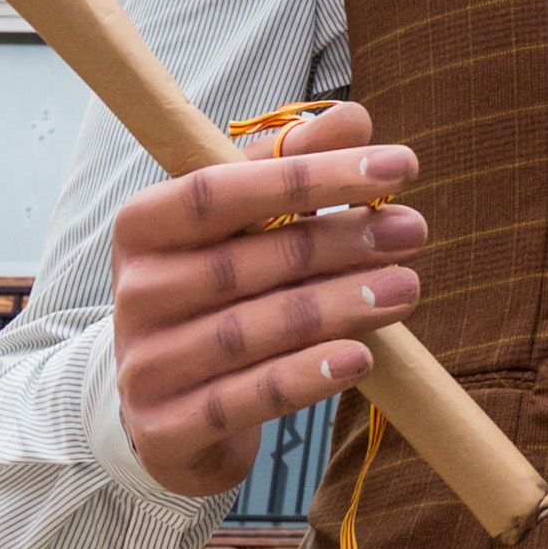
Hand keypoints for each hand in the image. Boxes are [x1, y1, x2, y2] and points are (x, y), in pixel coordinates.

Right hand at [108, 100, 428, 495]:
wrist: (165, 409)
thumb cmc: (219, 295)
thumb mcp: (245, 225)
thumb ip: (292, 165)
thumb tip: (353, 119)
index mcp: (144, 227)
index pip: (221, 190)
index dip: (310, 175)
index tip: (398, 167)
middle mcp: (134, 292)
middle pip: (244, 262)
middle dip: (338, 242)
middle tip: (413, 230)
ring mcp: (144, 365)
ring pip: (250, 331)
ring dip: (337, 306)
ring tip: (407, 288)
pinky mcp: (165, 429)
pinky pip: (243, 400)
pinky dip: (304, 377)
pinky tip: (361, 357)